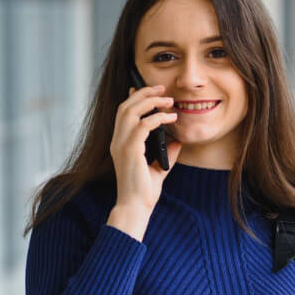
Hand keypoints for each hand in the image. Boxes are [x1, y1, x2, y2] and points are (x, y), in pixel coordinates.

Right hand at [108, 84, 183, 238]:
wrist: (136, 206)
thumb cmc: (144, 190)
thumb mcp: (158, 168)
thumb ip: (166, 153)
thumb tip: (177, 140)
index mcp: (120, 143)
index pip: (123, 113)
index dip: (135, 98)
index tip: (151, 91)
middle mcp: (117, 141)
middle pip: (125, 106)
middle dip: (144, 93)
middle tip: (162, 88)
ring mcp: (121, 145)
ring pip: (130, 111)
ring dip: (150, 101)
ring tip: (168, 99)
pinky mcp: (130, 151)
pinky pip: (142, 126)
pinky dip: (157, 118)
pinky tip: (170, 118)